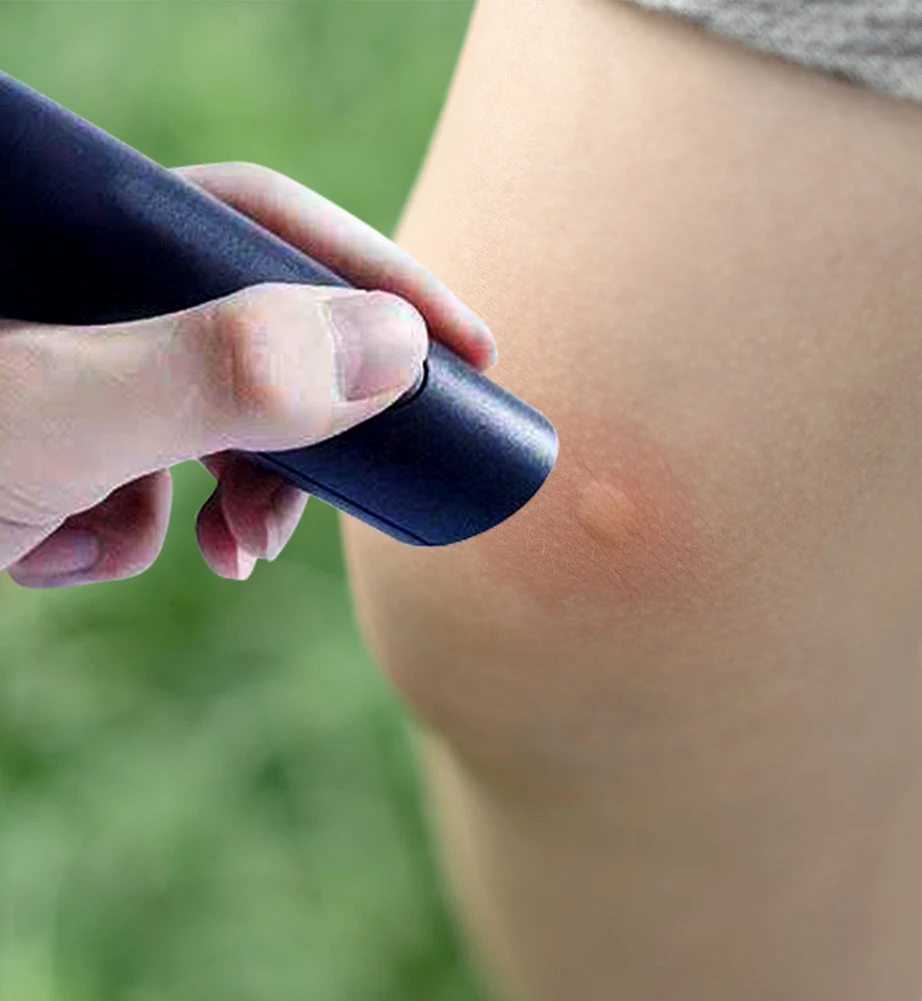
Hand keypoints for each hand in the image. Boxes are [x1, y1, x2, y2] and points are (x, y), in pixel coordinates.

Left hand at [0, 161, 496, 587]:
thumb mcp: (61, 410)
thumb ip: (222, 370)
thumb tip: (395, 345)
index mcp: (76, 235)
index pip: (263, 221)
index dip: (378, 279)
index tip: (469, 350)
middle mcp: (82, 295)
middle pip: (254, 337)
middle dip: (300, 439)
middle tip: (324, 502)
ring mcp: (70, 370)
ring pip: (207, 421)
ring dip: (223, 502)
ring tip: (223, 556)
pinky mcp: (56, 440)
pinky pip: (140, 478)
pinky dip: (129, 532)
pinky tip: (63, 550)